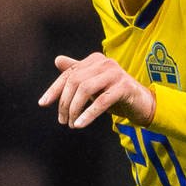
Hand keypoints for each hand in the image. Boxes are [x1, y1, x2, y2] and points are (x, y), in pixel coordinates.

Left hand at [38, 53, 156, 128]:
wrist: (143, 104)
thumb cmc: (116, 95)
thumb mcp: (94, 85)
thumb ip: (77, 72)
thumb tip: (57, 60)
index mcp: (95, 60)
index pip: (68, 73)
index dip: (54, 89)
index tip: (43, 103)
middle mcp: (105, 62)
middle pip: (75, 81)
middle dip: (65, 102)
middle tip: (62, 120)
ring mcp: (116, 74)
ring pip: (86, 90)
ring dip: (74, 109)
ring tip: (71, 124)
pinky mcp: (125, 87)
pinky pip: (102, 101)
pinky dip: (88, 114)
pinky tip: (80, 125)